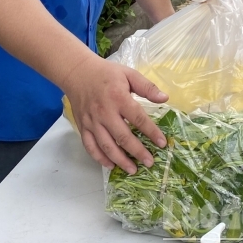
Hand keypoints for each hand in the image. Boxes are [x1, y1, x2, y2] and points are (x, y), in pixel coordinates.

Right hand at [63, 55, 168, 173]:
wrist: (77, 72)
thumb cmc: (106, 73)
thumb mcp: (129, 74)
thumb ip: (147, 87)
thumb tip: (165, 98)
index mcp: (118, 98)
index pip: (138, 118)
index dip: (151, 132)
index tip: (162, 143)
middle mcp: (104, 112)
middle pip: (123, 137)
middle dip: (137, 152)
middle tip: (150, 162)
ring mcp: (92, 122)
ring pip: (106, 146)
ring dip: (120, 160)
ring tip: (133, 170)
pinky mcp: (83, 127)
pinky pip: (90, 146)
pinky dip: (100, 158)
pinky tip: (111, 166)